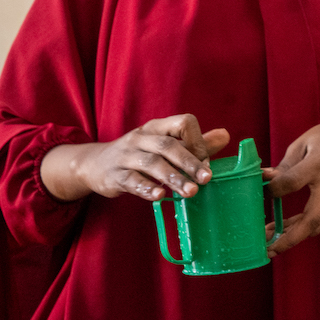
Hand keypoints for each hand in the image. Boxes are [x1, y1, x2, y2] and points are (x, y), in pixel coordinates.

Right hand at [40, 114, 229, 202]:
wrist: (94, 164)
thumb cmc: (138, 154)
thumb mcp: (162, 143)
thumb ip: (193, 143)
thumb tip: (225, 136)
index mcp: (157, 127)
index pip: (182, 122)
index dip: (197, 140)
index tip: (206, 161)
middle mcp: (141, 137)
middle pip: (168, 145)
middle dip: (189, 162)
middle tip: (206, 179)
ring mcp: (126, 156)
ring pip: (152, 163)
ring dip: (173, 177)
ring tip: (190, 192)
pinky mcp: (115, 175)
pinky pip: (131, 180)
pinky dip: (146, 188)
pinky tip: (160, 197)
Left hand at [263, 123, 319, 256]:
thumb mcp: (302, 144)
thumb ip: (284, 165)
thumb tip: (263, 179)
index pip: (293, 181)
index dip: (274, 189)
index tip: (262, 191)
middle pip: (312, 218)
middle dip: (289, 238)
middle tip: (268, 248)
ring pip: (316, 225)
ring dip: (292, 237)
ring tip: (268, 242)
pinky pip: (318, 221)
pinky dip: (299, 229)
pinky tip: (282, 231)